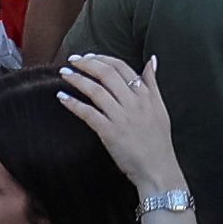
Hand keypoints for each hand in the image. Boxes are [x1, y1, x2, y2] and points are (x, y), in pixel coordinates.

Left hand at [54, 49, 187, 194]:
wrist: (157, 168)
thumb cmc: (158, 140)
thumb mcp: (160, 107)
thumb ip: (153, 83)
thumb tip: (151, 60)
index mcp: (145, 93)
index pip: (122, 67)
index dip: (102, 58)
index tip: (88, 55)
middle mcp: (133, 101)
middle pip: (107, 74)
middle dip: (87, 63)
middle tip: (72, 60)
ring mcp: (120, 116)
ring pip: (95, 90)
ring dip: (77, 79)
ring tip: (63, 73)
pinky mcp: (109, 132)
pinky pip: (88, 113)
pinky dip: (73, 104)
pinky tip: (62, 97)